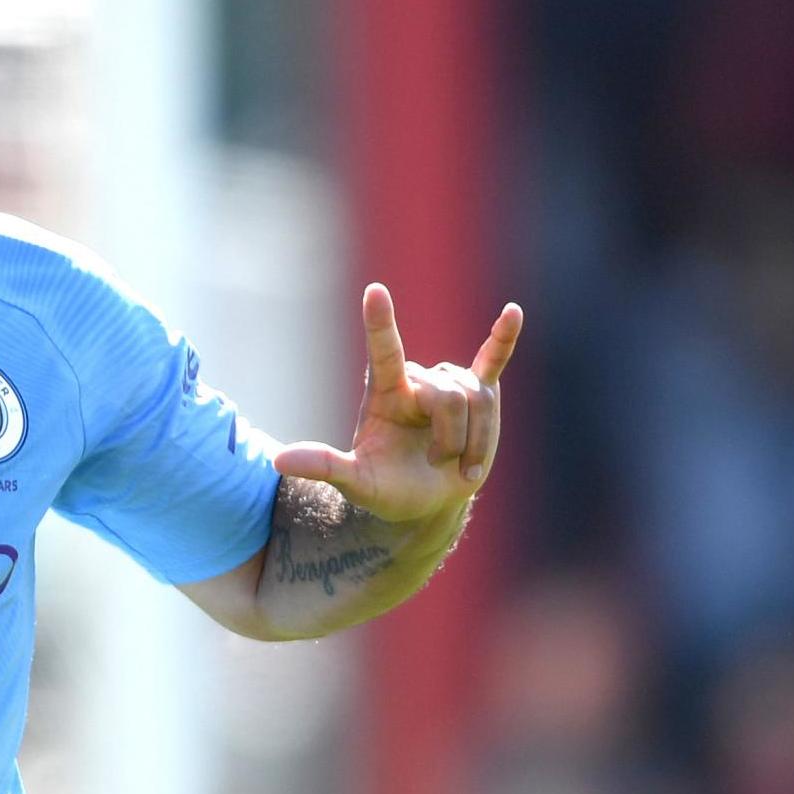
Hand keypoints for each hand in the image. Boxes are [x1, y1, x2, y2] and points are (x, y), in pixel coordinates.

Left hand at [270, 283, 521, 523]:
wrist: (427, 502)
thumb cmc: (387, 489)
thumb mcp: (355, 482)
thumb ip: (323, 467)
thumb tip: (279, 462)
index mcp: (386, 392)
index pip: (383, 351)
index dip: (380, 323)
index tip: (374, 292)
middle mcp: (417, 381)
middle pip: (449, 396)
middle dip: (450, 439)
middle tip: (438, 464)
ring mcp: (449, 385)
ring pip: (477, 400)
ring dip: (474, 442)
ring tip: (460, 465)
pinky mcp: (480, 394)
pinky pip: (493, 361)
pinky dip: (503, 338)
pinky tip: (514, 311)